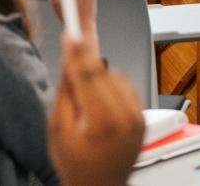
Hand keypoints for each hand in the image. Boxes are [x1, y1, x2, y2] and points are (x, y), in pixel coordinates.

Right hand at [48, 35, 144, 185]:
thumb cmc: (77, 165)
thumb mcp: (57, 129)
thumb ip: (65, 93)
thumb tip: (69, 62)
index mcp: (103, 121)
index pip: (89, 73)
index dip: (78, 51)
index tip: (71, 33)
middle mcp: (126, 116)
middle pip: (103, 71)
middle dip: (85, 62)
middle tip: (71, 54)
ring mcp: (137, 117)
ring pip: (115, 76)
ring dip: (99, 77)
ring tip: (86, 100)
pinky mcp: (142, 116)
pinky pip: (126, 86)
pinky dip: (112, 86)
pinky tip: (100, 103)